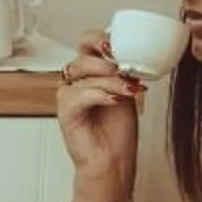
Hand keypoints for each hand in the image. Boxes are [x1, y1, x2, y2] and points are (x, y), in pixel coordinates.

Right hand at [56, 39, 144, 201]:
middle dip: (108, 60)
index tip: (120, 45)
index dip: (101, 38)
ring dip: (110, 80)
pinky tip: (116, 100)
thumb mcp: (128, 92)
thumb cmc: (118, 132)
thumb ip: (125, 73)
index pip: (86, 42)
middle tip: (126, 68)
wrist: (112, 162)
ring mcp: (68, 97)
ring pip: (84, 74)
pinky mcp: (65, 112)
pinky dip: (100, 95)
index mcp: (89, 74)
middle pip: (84, 56)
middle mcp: (75, 82)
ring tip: (129, 91)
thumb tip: (135, 54)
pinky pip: (79, 95)